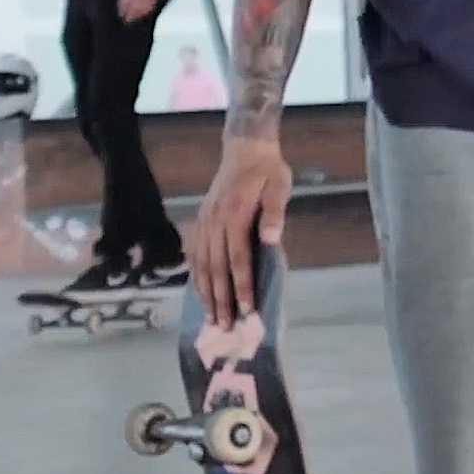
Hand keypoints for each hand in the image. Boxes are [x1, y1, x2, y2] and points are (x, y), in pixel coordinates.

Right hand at [191, 137, 293, 325]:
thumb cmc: (268, 169)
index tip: (246, 310)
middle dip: (221, 299)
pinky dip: (195, 274)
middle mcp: (215, 221)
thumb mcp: (279, 186)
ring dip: (205, 293)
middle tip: (224, 326)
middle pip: (216, 268)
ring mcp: (204, 221)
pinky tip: (198, 291)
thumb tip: (272, 239)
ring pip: (202, 264)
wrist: (245, 146)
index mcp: (235, 215)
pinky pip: (194, 253)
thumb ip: (275, 213)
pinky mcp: (200, 220)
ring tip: (210, 317)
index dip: (242, 287)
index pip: (238, 259)